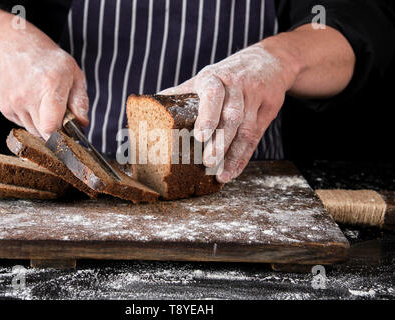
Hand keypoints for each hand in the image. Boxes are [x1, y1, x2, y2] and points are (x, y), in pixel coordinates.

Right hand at [0, 33, 88, 138]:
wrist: (10, 45)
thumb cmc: (47, 59)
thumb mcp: (73, 73)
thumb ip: (80, 101)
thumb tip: (82, 124)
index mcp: (49, 85)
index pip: (52, 126)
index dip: (62, 134)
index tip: (68, 130)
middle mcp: (28, 95)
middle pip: (44, 132)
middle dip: (55, 129)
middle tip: (59, 113)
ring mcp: (13, 102)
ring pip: (33, 130)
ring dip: (42, 124)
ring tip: (44, 103)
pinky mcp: (4, 107)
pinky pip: (22, 124)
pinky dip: (30, 118)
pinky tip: (32, 101)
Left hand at [160, 42, 299, 182]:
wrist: (268, 61)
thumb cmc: (226, 75)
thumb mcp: (204, 78)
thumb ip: (180, 94)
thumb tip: (146, 107)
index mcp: (214, 78)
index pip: (213, 95)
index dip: (207, 115)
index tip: (200, 136)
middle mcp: (236, 86)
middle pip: (231, 116)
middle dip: (221, 141)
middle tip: (208, 162)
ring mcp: (255, 98)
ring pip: (246, 130)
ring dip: (233, 155)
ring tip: (220, 175)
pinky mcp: (269, 109)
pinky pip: (256, 137)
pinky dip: (243, 157)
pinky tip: (232, 171)